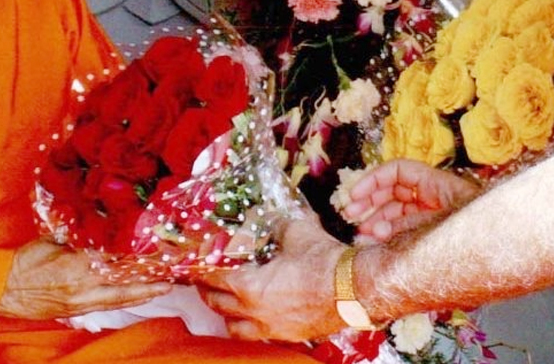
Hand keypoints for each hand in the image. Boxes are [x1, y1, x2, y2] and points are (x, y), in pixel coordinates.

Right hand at [0, 239, 172, 320]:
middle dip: (149, 278)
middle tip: (172, 272)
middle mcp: (83, 285)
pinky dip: (125, 300)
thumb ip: (74, 232)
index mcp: (76, 264)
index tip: (154, 243)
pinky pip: (107, 305)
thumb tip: (96, 220)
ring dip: (143, 293)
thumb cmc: (22, 262)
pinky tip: (139, 297)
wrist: (1, 291)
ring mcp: (81, 301)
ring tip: (164, 287)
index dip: (136, 251)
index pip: (114, 256)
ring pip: (120, 298)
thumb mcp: (49, 239)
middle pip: (125, 282)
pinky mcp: (76, 310)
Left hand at [195, 217, 346, 341]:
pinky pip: (257, 335)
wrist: (355, 289)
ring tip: (227, 301)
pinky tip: (255, 315)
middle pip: (217, 304)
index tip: (199, 260)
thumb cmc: (324, 262)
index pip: (213, 278)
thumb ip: (276, 225)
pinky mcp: (289, 335)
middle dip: (207, 290)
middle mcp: (254, 312)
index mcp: (249, 286)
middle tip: (205, 279)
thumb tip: (271, 219)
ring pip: (234, 327)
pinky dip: (250, 326)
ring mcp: (271, 328)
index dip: (202, 267)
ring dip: (226, 313)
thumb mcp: (296, 232)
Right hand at [344, 160, 480, 241]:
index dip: (374, 180)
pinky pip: (405, 228)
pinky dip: (388, 234)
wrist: (507, 250)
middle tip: (350, 215)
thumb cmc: (480, 233)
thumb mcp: (442, 226)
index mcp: (438, 184)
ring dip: (376, 221)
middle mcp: (434, 196)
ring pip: (397, 211)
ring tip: (362, 235)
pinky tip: (373, 242)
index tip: (354, 195)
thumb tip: (377, 229)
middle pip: (394, 190)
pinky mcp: (433, 233)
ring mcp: (433, 214)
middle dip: (371, 201)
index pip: (399, 171)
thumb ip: (409, 225)